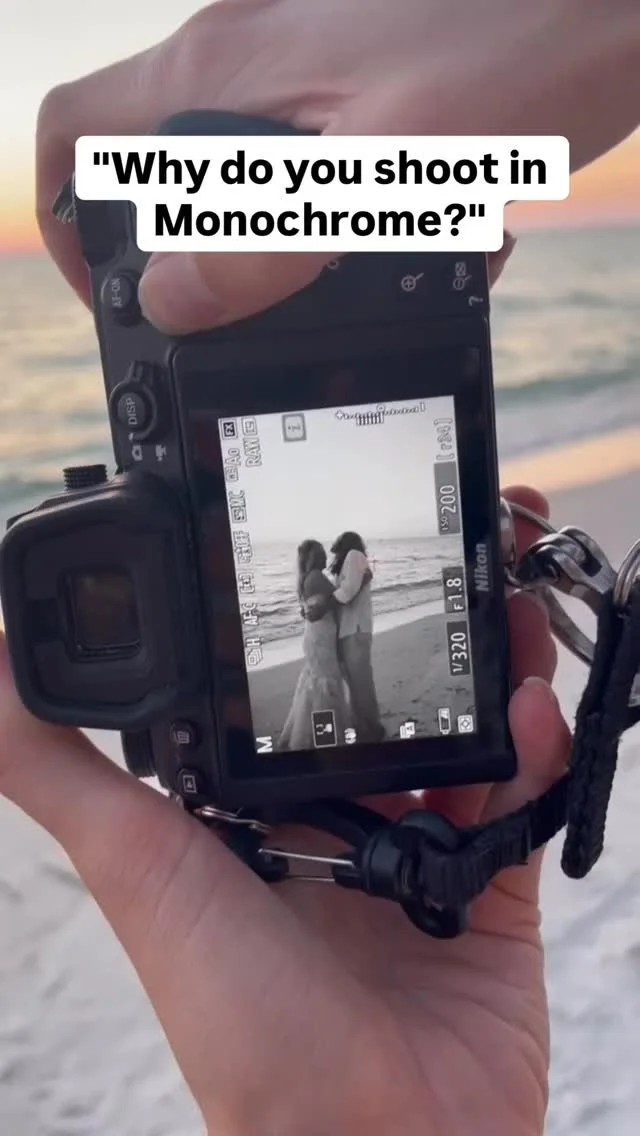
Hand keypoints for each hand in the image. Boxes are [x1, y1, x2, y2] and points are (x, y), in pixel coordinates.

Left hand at [0, 486, 568, 1135]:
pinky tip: (531, 710)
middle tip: (445, 577)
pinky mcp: (483, 898)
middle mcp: (333, 835)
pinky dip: (534, 756)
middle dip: (418, 649)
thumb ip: (60, 774)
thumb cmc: (244, 1024)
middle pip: (383, 716)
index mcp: (255, 820)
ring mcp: (414, 866)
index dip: (306, 639)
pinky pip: (517, 808)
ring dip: (486, 682)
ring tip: (502, 620)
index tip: (322, 567)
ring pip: (460, 746)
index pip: (282, 704)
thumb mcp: (139, 870)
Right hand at [37, 0, 639, 331]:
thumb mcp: (381, 175)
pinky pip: (333, 169)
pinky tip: (444, 239)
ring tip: (380, 280)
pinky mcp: (370, 86)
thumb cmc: (525, 49)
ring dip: (305, 252)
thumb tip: (172, 301)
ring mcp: (309, 68)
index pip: (75, 135)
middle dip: (206, 259)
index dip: (68, 224)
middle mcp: (249, 61)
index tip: (120, 298)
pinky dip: (370, 220)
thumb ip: (266, 243)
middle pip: (163, 173)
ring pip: (257, 182)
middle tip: (263, 315)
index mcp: (220, 74)